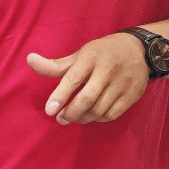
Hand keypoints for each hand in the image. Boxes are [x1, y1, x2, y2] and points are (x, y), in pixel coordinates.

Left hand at [27, 32, 147, 123]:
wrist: (139, 49)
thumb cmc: (101, 53)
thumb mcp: (80, 54)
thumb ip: (55, 65)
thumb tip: (29, 60)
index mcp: (91, 57)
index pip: (73, 79)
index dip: (60, 96)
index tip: (49, 110)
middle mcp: (108, 70)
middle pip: (87, 98)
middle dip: (71, 113)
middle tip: (60, 119)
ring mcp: (123, 83)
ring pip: (99, 109)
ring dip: (83, 117)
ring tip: (74, 117)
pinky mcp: (133, 94)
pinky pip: (113, 114)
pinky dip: (99, 119)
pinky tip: (91, 115)